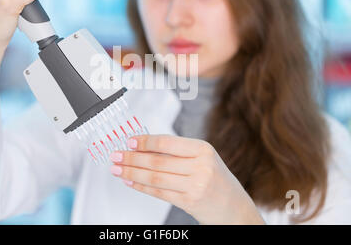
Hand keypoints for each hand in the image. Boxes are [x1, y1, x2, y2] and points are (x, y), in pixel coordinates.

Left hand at [109, 134, 265, 224]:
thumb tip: (142, 146)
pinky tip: (130, 182)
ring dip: (132, 172)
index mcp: (203, 149)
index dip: (145, 142)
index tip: (129, 141)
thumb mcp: (203, 159)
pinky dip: (141, 187)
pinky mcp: (190, 202)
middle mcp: (201, 166)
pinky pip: (159, 192)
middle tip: (115, 155)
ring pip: (155, 177)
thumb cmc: (216, 180)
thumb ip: (177, 152)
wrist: (235, 208)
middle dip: (132, 158)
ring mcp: (196, 185)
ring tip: (117, 169)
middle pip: (157, 161)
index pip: (167, 143)